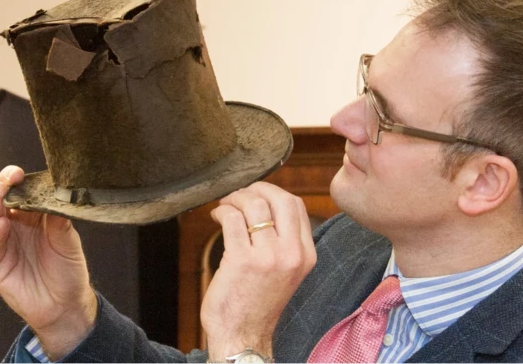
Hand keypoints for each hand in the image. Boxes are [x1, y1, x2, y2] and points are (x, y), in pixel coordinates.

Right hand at [0, 165, 96, 359]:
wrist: (66, 305)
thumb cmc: (69, 272)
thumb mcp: (70, 243)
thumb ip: (59, 222)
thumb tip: (53, 197)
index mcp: (36, 216)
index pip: (22, 191)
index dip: (16, 180)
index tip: (18, 173)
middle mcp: (18, 225)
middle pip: (0, 200)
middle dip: (0, 188)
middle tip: (7, 183)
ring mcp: (6, 242)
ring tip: (0, 200)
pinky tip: (1, 223)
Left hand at [201, 182, 316, 360]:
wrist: (243, 335)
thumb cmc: (258, 303)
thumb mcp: (286, 272)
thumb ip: (285, 242)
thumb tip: (266, 206)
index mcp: (306, 255)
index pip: (296, 206)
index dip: (274, 192)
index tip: (257, 195)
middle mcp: (292, 254)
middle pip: (280, 198)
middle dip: (256, 188)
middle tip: (240, 194)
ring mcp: (268, 256)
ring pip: (254, 204)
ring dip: (235, 198)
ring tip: (225, 205)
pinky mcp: (242, 260)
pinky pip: (232, 219)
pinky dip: (222, 211)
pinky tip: (217, 216)